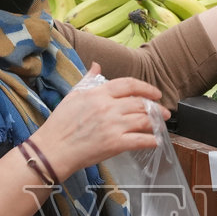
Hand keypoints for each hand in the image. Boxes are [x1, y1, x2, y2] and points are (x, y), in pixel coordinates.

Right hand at [32, 65, 169, 177]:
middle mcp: (108, 107)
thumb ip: (88, 80)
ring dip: (156, 122)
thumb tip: (97, 66)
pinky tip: (155, 141)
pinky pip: (140, 140)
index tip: (155, 94)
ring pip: (143, 120)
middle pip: (140, 103)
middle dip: (156, 107)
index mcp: (98, 93)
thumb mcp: (73, 96)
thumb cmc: (60, 125)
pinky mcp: (115, 144)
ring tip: (160, 124)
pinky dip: (151, 140)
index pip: (129, 84)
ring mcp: (113, 126)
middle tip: (164, 111)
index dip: (146, 88)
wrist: (52, 149)